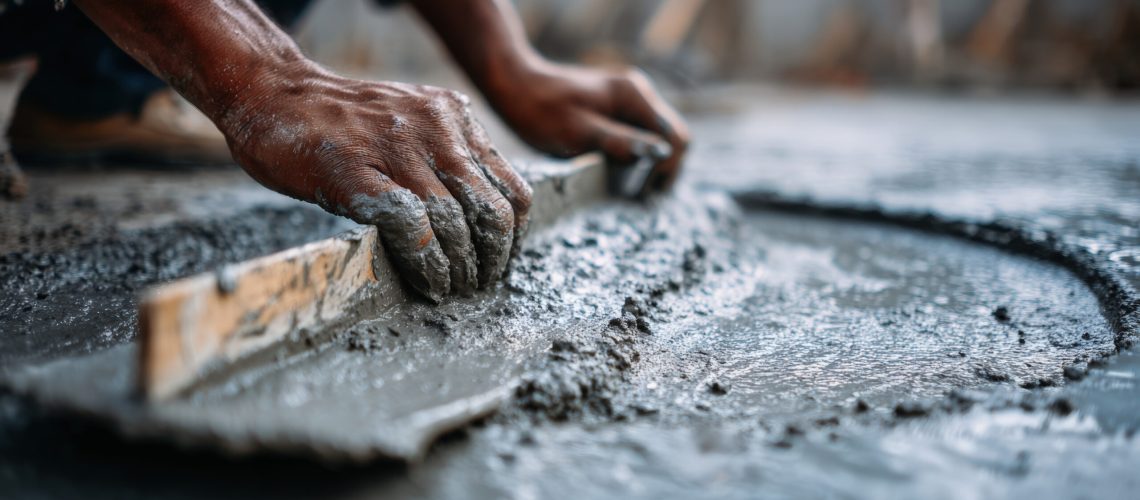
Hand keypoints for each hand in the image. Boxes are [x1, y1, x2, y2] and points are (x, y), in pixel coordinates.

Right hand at [218, 63, 531, 301]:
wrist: (270, 93)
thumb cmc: (338, 124)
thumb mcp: (408, 127)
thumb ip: (444, 162)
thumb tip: (475, 230)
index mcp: (454, 118)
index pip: (511, 188)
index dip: (511, 238)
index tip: (498, 265)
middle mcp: (435, 128)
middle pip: (490, 210)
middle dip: (489, 260)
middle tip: (477, 287)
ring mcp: (395, 147)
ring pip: (454, 222)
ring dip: (457, 269)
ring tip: (450, 291)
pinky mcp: (356, 170)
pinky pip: (410, 226)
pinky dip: (425, 263)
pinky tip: (425, 282)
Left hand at [485, 61, 689, 194]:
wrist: (513, 85)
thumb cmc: (540, 110)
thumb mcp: (578, 133)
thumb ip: (620, 142)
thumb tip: (660, 155)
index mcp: (633, 96)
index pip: (675, 137)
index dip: (668, 169)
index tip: (645, 194)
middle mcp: (637, 93)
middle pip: (672, 137)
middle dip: (664, 169)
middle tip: (642, 199)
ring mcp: (627, 100)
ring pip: (657, 138)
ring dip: (652, 165)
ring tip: (633, 192)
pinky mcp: (615, 109)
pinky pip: (640, 135)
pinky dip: (638, 157)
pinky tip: (620, 175)